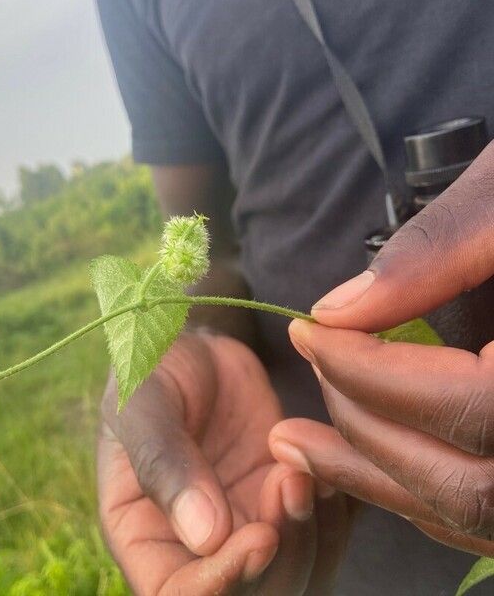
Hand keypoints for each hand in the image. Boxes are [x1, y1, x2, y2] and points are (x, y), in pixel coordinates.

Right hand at [98, 332, 349, 594]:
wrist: (196, 347)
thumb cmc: (155, 370)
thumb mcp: (143, 405)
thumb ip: (163, 463)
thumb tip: (205, 537)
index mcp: (144, 533)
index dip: (221, 586)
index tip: (258, 537)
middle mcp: (198, 544)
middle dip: (283, 557)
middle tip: (288, 482)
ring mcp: (246, 523)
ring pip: (297, 576)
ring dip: (314, 534)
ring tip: (303, 468)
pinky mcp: (283, 500)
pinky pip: (326, 535)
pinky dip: (338, 513)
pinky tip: (327, 464)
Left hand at [270, 140, 493, 555]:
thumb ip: (436, 252)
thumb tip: (337, 310)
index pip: (470, 407)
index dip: (372, 375)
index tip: (310, 333)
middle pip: (467, 479)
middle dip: (364, 423)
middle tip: (311, 365)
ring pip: (474, 512)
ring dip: (373, 477)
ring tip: (295, 443)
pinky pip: (490, 518)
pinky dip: (420, 493)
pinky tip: (371, 462)